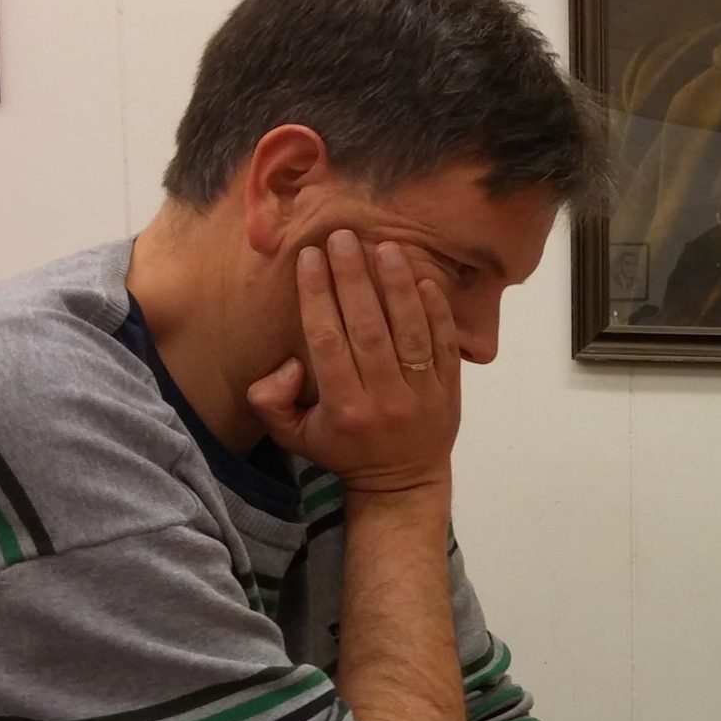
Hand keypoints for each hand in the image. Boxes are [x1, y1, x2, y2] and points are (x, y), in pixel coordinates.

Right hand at [248, 229, 460, 495]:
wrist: (403, 483)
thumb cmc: (342, 450)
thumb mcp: (294, 436)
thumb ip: (271, 402)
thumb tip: (286, 362)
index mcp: (344, 409)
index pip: (327, 341)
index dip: (317, 296)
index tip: (309, 258)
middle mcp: (385, 400)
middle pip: (368, 329)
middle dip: (353, 278)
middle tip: (342, 237)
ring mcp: (422, 395)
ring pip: (410, 332)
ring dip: (397, 286)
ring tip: (384, 246)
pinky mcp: (450, 391)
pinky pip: (444, 345)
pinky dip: (437, 311)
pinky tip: (424, 278)